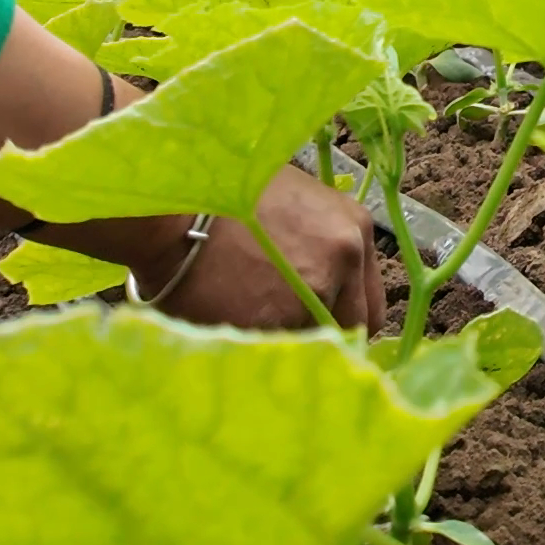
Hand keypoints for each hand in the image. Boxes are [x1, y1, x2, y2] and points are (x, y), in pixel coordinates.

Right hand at [81, 166, 386, 331]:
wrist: (173, 211)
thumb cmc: (223, 194)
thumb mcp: (291, 201)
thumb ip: (320, 242)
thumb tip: (323, 281)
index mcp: (354, 230)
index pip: (371, 304)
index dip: (345, 318)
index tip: (325, 326)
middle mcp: (345, 263)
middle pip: (352, 328)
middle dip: (324, 336)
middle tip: (289, 333)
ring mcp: (313, 294)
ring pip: (313, 342)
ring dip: (287, 340)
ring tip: (248, 318)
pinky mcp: (278, 323)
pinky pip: (279, 350)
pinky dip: (260, 347)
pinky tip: (232, 323)